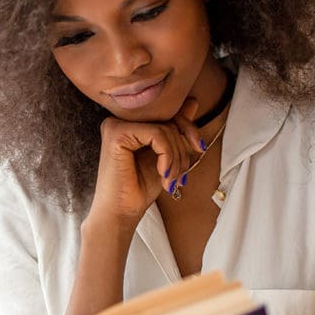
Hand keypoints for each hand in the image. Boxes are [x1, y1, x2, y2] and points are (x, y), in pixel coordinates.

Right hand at [87, 98, 202, 228]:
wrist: (120, 213)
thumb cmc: (139, 189)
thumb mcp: (165, 156)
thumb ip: (174, 130)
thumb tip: (192, 101)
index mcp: (129, 124)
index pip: (168, 115)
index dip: (189, 130)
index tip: (199, 149)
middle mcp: (119, 121)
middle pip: (168, 120)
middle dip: (183, 149)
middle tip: (181, 176)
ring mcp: (115, 125)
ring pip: (165, 129)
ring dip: (176, 158)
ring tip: (171, 180)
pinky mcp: (116, 133)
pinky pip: (157, 135)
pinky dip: (167, 156)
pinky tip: (163, 174)